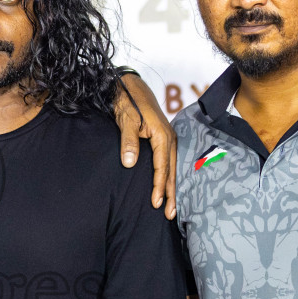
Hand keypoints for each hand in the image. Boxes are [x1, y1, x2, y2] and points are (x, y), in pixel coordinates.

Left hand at [113, 73, 177, 219]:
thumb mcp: (125, 119)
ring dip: (171, 187)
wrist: (129, 84)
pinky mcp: (162, 137)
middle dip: (171, 193)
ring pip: (172, 166)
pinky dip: (169, 175)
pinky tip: (167, 186)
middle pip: (171, 170)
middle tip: (169, 214)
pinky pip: (169, 160)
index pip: (162, 166)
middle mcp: (168, 137)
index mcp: (162, 134)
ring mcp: (167, 137)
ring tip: (171, 206)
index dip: (159, 186)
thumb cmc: (127, 101)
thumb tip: (130, 164)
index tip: (156, 203)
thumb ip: (128, 141)